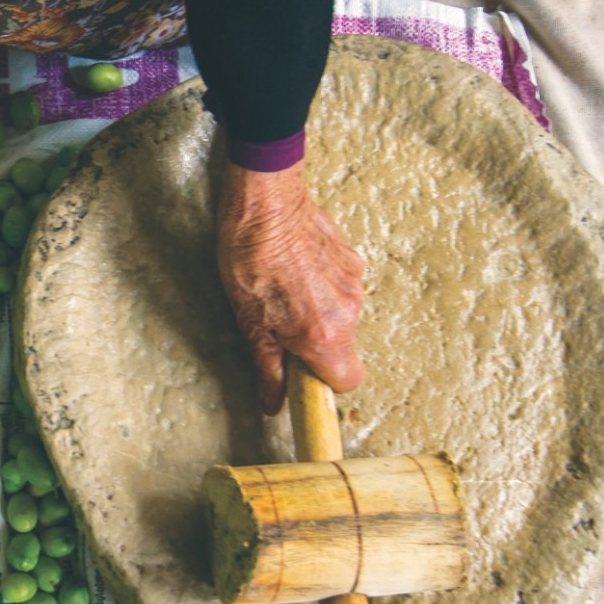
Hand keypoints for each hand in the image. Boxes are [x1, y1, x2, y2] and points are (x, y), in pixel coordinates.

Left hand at [217, 158, 364, 414]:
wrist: (265, 200)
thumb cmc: (248, 258)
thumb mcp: (249, 322)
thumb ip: (268, 368)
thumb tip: (273, 403)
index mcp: (323, 334)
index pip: (348, 381)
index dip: (324, 381)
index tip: (302, 374)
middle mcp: (348, 312)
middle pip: (342, 348)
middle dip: (314, 345)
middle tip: (279, 325)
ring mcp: (354, 283)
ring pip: (342, 317)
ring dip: (317, 313)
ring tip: (283, 290)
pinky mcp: (354, 260)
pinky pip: (342, 289)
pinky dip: (322, 288)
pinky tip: (295, 270)